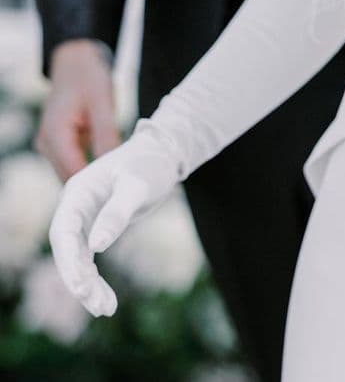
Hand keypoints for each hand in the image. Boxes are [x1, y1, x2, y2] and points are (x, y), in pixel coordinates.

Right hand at [36, 40, 120, 180]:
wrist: (75, 61)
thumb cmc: (88, 77)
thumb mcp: (102, 102)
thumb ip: (106, 134)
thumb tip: (113, 165)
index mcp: (54, 133)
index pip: (72, 171)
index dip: (94, 182)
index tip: (118, 186)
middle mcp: (46, 144)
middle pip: (69, 176)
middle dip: (94, 181)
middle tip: (122, 181)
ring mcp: (50, 146)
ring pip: (71, 172)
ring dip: (92, 173)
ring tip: (118, 172)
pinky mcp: (58, 145)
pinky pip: (73, 162)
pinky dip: (89, 164)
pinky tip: (108, 162)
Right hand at [49, 123, 180, 317]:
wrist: (163, 153)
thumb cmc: (150, 163)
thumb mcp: (137, 186)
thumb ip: (117, 214)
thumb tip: (95, 247)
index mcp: (78, 192)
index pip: (63, 231)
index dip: (68, 261)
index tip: (81, 286)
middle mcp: (76, 206)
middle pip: (68, 250)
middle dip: (79, 279)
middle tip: (97, 304)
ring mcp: (84, 218)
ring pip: (78, 259)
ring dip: (88, 285)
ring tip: (105, 309)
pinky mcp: (97, 228)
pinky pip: (89, 259)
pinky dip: (96, 280)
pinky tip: (107, 301)